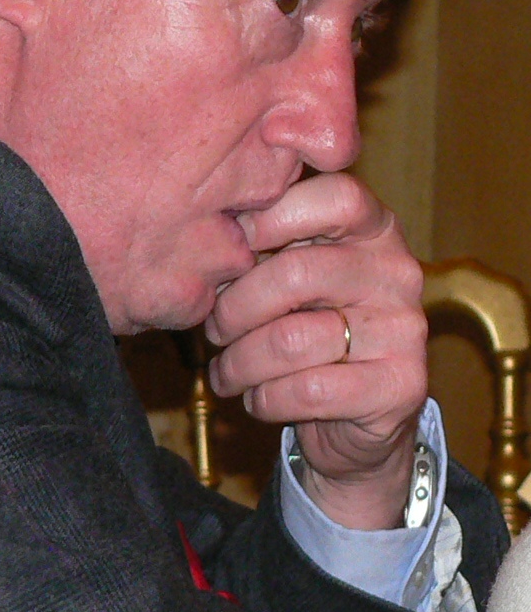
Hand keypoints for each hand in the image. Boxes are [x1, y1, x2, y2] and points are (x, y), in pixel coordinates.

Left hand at [205, 173, 426, 530]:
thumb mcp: (292, 271)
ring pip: (291, 340)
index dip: (271, 216)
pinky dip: (265, 399)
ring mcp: (404, 329)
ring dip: (240, 363)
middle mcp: (398, 271)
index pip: (336, 196)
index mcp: (375, 228)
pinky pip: (306, 391)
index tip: (230, 245)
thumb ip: (265, 242)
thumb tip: (207, 233)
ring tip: (226, 372)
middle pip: (295, 273)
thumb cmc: (309, 326)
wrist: (357, 415)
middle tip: (214, 329)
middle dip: (234, 309)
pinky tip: (256, 398)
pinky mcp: (401, 386)